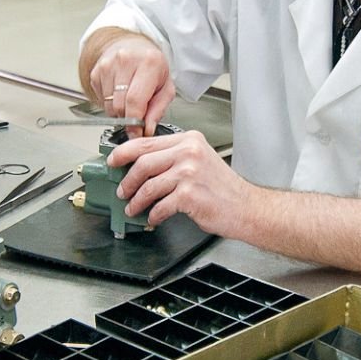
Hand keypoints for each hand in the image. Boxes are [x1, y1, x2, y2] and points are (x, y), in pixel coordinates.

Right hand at [87, 33, 174, 134]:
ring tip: (129, 99)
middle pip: (120, 105)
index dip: (134, 123)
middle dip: (128, 117)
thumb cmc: (152, 68)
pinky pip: (100, 99)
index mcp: (148, 63)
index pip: (135, 101)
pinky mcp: (96, 71)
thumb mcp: (166, 88)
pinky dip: (110, 103)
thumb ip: (158, 110)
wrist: (134, 48)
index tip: (136, 133)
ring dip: (119, 111)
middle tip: (137, 115)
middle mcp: (125, 60)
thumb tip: (147, 129)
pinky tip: (119, 93)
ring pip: (109, 105)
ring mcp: (107, 65)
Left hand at [109, 130, 252, 235]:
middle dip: (127, 180)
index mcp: (190, 140)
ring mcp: (189, 173)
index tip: (114, 160)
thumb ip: (174, 158)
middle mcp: (189, 152)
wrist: (246, 207)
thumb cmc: (224, 188)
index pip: (147, 142)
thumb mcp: (200, 161)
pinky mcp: (189, 195)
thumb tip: (143, 166)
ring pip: (148, 186)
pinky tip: (153, 218)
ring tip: (134, 208)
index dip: (124, 152)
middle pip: (143, 162)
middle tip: (122, 191)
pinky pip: (160, 206)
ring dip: (137, 201)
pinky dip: (153, 215)